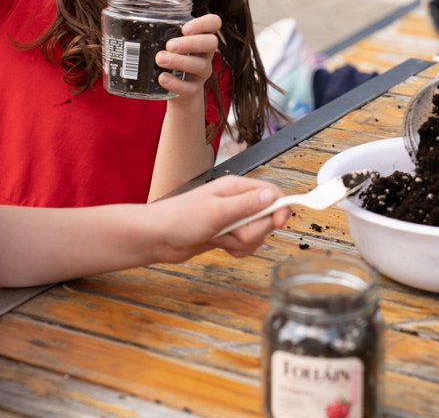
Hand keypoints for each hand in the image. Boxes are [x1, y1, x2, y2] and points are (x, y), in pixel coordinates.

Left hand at [149, 176, 287, 261]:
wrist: (158, 237)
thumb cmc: (180, 219)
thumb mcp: (216, 211)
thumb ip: (247, 205)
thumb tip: (273, 197)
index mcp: (237, 188)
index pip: (272, 193)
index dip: (280, 208)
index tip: (277, 223)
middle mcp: (238, 201)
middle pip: (267, 218)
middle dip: (253, 231)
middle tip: (231, 230)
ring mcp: (232, 219)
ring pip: (257, 235)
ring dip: (243, 243)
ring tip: (221, 238)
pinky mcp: (227, 234)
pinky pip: (246, 245)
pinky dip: (236, 249)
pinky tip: (220, 245)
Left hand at [156, 13, 220, 98]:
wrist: (179, 91)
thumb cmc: (172, 58)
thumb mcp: (170, 42)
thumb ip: (160, 30)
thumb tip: (133, 14)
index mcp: (201, 37)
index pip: (214, 22)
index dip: (203, 23)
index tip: (185, 28)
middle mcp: (206, 54)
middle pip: (211, 43)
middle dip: (190, 43)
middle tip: (169, 45)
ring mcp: (202, 73)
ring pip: (200, 65)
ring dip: (179, 61)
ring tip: (160, 59)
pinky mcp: (193, 90)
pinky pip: (189, 88)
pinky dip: (175, 83)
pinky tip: (162, 78)